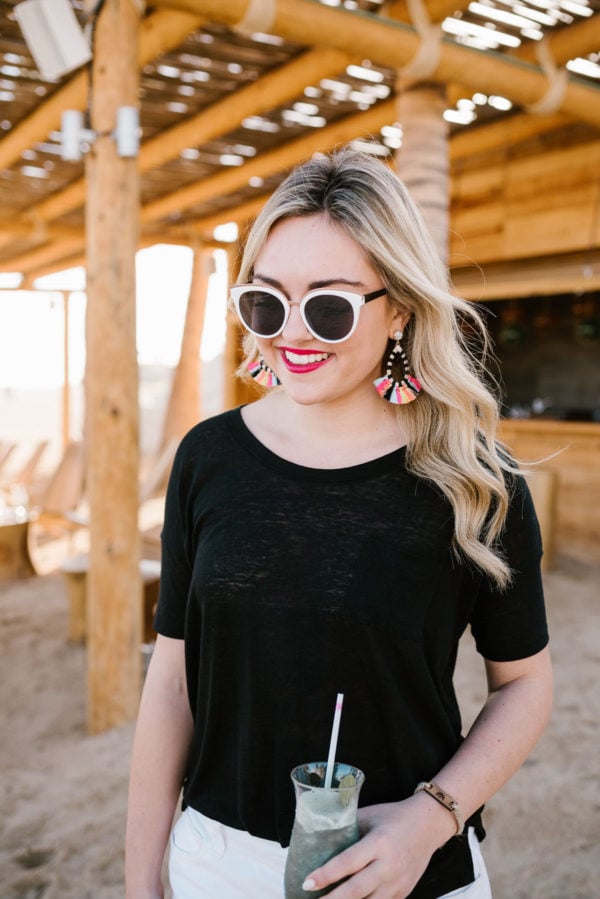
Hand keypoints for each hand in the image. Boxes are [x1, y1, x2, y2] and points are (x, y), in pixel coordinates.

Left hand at [301, 795, 454, 897]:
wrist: (430, 825)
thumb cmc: (395, 817)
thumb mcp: (370, 815)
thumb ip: (348, 827)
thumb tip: (320, 835)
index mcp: (379, 842)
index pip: (348, 862)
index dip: (326, 874)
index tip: (307, 883)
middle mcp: (389, 866)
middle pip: (356, 891)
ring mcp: (398, 883)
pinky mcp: (403, 893)